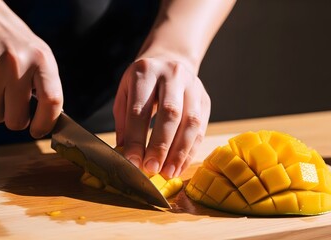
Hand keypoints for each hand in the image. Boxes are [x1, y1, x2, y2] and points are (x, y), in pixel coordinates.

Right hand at [0, 0, 62, 137]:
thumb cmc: (20, 48)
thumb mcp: (42, 60)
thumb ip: (48, 89)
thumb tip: (50, 124)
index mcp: (42, 61)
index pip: (51, 101)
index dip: (46, 123)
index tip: (39, 131)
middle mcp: (17, 64)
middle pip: (17, 118)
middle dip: (17, 121)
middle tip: (16, 109)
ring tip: (1, 88)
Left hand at [113, 58, 210, 177]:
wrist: (170, 60)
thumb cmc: (143, 82)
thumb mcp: (126, 93)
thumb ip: (124, 122)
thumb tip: (127, 155)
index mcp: (146, 71)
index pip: (140, 109)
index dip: (136, 138)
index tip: (133, 161)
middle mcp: (172, 75)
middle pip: (170, 113)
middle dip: (161, 145)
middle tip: (152, 168)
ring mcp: (193, 86)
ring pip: (191, 122)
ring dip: (180, 152)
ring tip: (168, 172)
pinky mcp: (205, 99)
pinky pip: (201, 129)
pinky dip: (190, 151)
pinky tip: (180, 166)